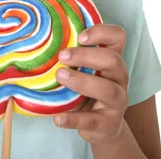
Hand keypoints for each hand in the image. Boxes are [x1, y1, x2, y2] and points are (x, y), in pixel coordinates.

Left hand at [53, 24, 129, 145]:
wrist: (102, 126)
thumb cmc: (87, 91)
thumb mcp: (84, 71)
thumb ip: (73, 57)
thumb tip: (41, 43)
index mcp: (113, 59)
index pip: (118, 37)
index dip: (101, 32)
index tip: (79, 37)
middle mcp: (119, 77)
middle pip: (113, 60)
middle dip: (85, 56)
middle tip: (62, 56)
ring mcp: (118, 101)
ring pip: (107, 89)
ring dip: (82, 81)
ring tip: (60, 77)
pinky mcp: (109, 123)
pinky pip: (92, 120)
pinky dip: (74, 119)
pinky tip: (58, 118)